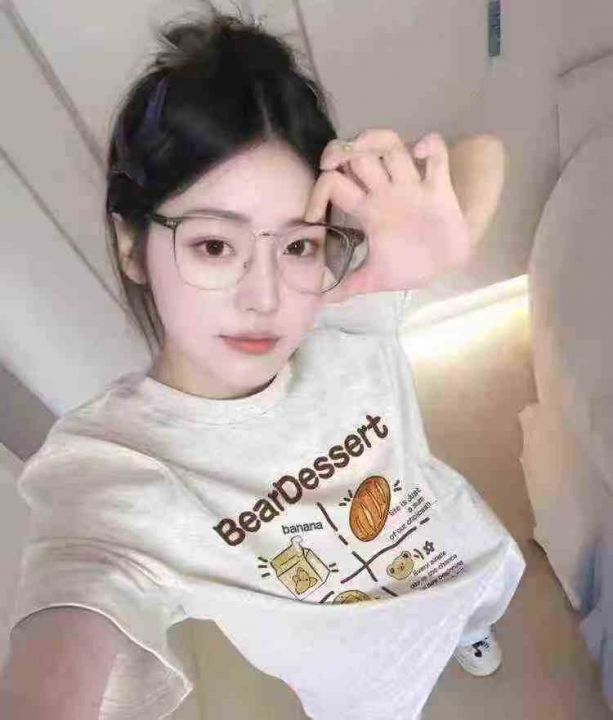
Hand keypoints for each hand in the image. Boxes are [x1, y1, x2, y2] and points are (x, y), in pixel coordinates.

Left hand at [304, 128, 472, 295]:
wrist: (446, 267)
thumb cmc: (411, 265)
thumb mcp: (377, 278)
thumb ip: (351, 285)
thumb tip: (324, 301)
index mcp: (367, 209)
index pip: (334, 185)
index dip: (319, 193)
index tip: (314, 215)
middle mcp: (385, 191)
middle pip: (357, 155)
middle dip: (342, 152)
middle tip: (333, 162)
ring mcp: (412, 186)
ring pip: (390, 145)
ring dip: (375, 140)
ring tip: (371, 150)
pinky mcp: (439, 187)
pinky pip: (437, 154)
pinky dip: (430, 146)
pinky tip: (421, 154)